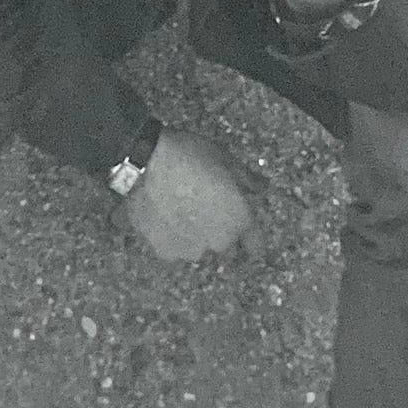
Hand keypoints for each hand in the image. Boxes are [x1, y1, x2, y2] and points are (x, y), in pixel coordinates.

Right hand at [120, 124, 251, 263]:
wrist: (145, 162)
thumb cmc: (190, 156)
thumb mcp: (226, 160)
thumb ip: (248, 180)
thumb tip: (262, 187)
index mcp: (240, 220)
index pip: (256, 247)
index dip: (251, 242)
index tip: (247, 240)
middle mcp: (220, 242)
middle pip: (227, 250)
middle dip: (221, 237)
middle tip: (207, 215)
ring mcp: (191, 250)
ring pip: (199, 250)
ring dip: (195, 239)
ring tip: (181, 214)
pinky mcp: (165, 252)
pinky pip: (174, 249)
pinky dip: (171, 238)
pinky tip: (163, 218)